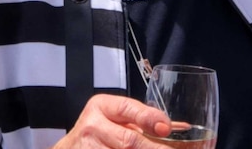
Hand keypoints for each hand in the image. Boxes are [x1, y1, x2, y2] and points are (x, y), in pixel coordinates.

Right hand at [52, 94, 171, 148]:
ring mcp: (88, 148)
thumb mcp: (115, 119)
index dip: (148, 118)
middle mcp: (92, 126)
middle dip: (154, 148)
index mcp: (101, 107)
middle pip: (129, 141)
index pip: (127, 108)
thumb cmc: (98, 131)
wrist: (71, 148)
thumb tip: (180, 128)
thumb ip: (143, 120)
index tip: (166, 128)